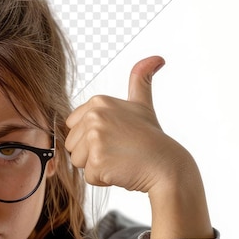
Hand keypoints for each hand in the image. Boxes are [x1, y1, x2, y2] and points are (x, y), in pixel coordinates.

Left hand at [65, 56, 212, 238]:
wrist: (166, 165)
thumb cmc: (151, 138)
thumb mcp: (142, 105)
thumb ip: (140, 80)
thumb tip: (156, 59)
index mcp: (98, 102)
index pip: (73, 127)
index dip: (92, 138)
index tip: (116, 136)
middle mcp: (94, 116)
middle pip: (72, 145)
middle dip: (92, 153)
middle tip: (119, 150)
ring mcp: (95, 137)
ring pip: (78, 161)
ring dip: (97, 167)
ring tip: (119, 159)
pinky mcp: (97, 160)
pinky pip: (88, 176)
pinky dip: (104, 179)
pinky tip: (121, 170)